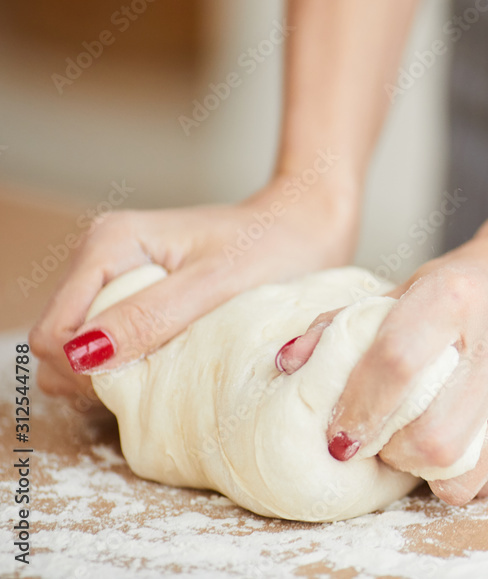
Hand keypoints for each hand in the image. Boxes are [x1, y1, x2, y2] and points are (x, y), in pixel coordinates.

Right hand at [29, 175, 357, 401]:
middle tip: (162, 380)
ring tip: (172, 368)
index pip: (54, 333)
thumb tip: (86, 355)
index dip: (84, 371)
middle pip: (61, 343)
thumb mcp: (217, 286)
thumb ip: (151, 317)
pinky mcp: (139, 290)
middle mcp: (103, 254)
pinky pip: (114, 340)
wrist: (307, 226)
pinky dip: (136, 360)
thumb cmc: (274, 247)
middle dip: (99, 374)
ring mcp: (118, 273)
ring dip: (118, 370)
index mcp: (111, 244)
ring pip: (84, 347)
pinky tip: (176, 359)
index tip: (140, 385)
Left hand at [276, 222, 487, 504]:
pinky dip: (464, 474)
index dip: (358, 409)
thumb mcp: (407, 288)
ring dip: (426, 470)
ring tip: (421, 444)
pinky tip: (462, 441)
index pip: (396, 363)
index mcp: (456, 294)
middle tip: (385, 443)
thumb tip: (287, 364)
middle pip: (431, 436)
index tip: (339, 436)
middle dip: (393, 454)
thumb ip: (344, 325)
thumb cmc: (466, 288)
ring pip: (462, 468)